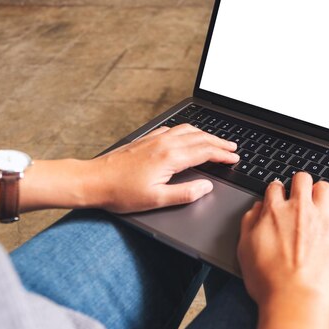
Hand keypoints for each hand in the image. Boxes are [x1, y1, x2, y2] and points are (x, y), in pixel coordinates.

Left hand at [87, 124, 238, 212]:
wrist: (93, 180)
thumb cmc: (121, 192)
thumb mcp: (156, 200)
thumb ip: (185, 193)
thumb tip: (205, 187)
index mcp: (171, 157)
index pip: (205, 152)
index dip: (223, 155)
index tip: (234, 159)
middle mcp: (165, 143)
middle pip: (201, 138)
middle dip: (220, 143)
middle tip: (233, 149)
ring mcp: (155, 138)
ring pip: (189, 130)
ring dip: (206, 134)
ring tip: (217, 141)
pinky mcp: (147, 139)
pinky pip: (175, 129)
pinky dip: (189, 131)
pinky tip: (189, 135)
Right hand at [237, 172, 328, 328]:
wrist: (295, 299)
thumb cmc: (268, 280)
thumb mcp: (244, 249)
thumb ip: (249, 223)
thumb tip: (257, 209)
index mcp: (274, 211)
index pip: (275, 187)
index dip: (276, 192)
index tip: (279, 199)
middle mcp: (299, 209)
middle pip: (302, 179)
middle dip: (300, 184)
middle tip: (299, 197)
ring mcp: (322, 219)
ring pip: (324, 188)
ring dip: (319, 193)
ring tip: (318, 206)